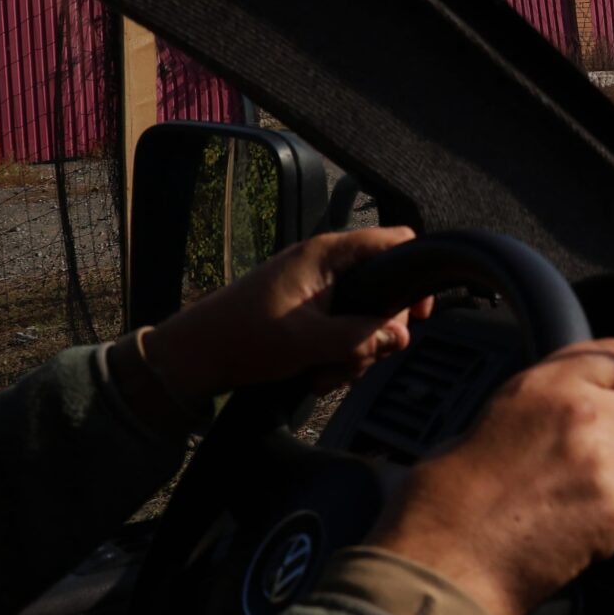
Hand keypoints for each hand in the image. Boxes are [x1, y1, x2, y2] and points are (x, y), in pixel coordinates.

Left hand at [140, 226, 436, 407]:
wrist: (195, 355)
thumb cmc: (245, 338)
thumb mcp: (310, 341)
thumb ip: (361, 337)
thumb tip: (402, 336)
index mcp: (327, 255)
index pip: (394, 241)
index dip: (414, 275)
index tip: (418, 314)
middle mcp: (324, 263)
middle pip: (382, 290)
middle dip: (376, 332)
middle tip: (358, 359)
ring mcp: (315, 286)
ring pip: (362, 316)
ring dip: (352, 351)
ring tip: (324, 373)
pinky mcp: (305, 308)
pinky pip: (339, 327)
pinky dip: (334, 353)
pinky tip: (314, 373)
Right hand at [371, 339, 613, 614]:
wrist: (439, 561)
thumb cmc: (443, 505)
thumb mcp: (485, 424)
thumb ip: (537, 412)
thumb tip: (563, 425)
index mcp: (543, 385)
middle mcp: (580, 413)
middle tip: (590, 480)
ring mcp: (603, 461)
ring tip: (586, 515)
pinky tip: (612, 539)